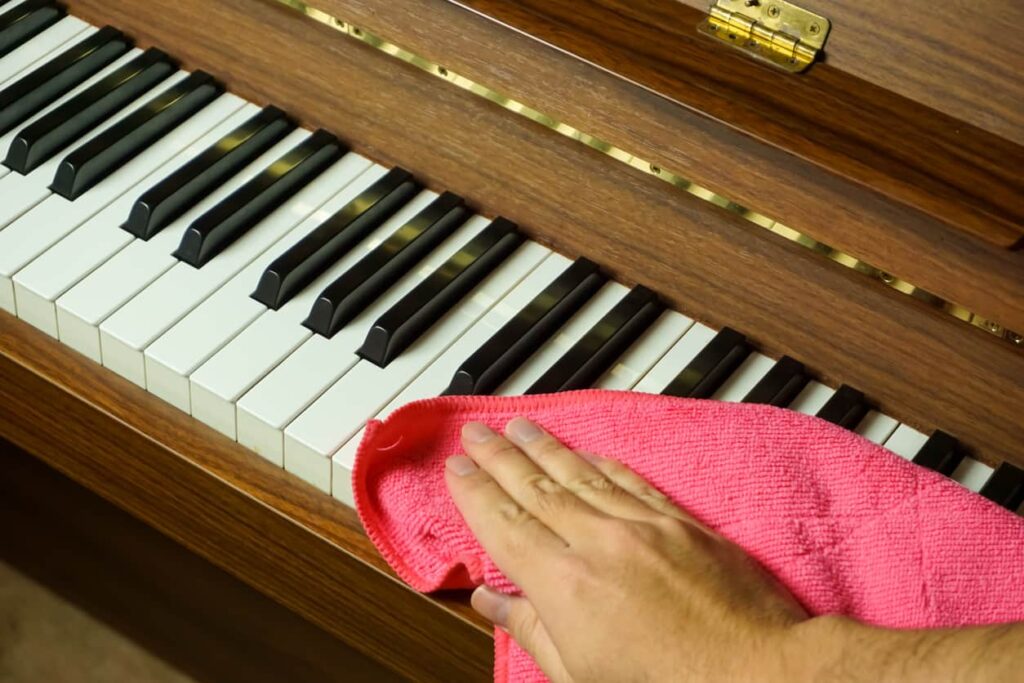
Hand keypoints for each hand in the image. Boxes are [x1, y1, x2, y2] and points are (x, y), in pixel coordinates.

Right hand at [444, 417, 809, 681]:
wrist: (758, 675)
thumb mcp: (579, 675)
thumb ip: (530, 629)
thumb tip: (489, 599)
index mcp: (565, 585)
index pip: (505, 523)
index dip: (476, 492)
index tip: (457, 468)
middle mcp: (600, 543)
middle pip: (536, 487)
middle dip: (499, 456)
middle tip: (475, 432)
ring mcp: (643, 527)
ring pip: (580, 474)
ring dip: (544, 447)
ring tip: (518, 426)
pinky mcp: (681, 523)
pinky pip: (631, 480)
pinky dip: (602, 462)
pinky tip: (583, 450)